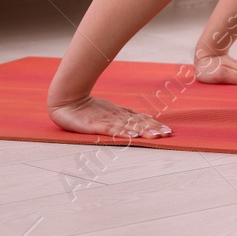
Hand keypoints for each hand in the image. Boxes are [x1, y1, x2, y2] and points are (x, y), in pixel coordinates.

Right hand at [47, 94, 171, 138]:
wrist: (67, 99)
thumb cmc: (88, 108)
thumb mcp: (109, 112)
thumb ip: (124, 117)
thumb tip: (142, 122)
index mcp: (120, 114)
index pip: (141, 119)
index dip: (155, 125)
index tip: (169, 132)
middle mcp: (117, 117)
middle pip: (138, 123)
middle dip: (153, 129)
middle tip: (167, 134)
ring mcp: (107, 120)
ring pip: (128, 126)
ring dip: (143, 131)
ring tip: (156, 136)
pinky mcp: (95, 125)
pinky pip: (111, 129)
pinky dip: (122, 133)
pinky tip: (132, 136)